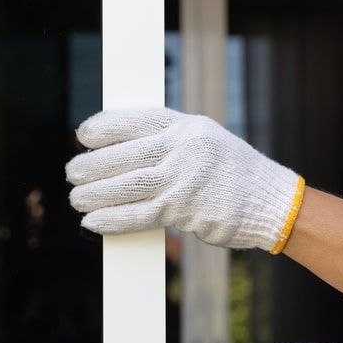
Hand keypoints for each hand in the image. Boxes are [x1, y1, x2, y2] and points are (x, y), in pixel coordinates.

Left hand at [66, 107, 303, 251]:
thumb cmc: (232, 174)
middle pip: (124, 155)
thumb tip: (122, 151)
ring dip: (95, 194)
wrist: (271, 202)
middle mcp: (183, 148)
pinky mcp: (183, 210)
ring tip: (76, 198)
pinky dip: (112, 219)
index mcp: (187, 126)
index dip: (104, 127)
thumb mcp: (205, 142)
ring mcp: (183, 179)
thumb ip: (169, 143)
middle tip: (72, 172)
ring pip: (126, 185)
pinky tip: (92, 222)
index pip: (135, 120)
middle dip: (92, 165)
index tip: (83, 135)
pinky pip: (138, 215)